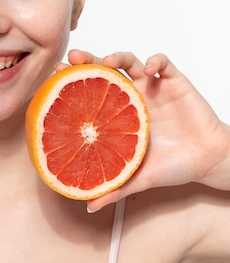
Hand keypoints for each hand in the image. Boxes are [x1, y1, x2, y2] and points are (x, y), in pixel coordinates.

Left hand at [58, 50, 229, 209]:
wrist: (206, 160)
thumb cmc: (172, 165)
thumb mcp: (139, 178)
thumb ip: (115, 188)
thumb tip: (89, 205)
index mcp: (119, 114)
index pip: (92, 92)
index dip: (74, 82)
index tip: (56, 77)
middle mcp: (132, 95)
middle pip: (105, 70)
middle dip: (89, 61)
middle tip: (73, 59)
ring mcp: (152, 86)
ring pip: (130, 61)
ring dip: (118, 56)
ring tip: (108, 62)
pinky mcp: (174, 82)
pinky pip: (163, 63)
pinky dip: (155, 60)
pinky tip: (148, 67)